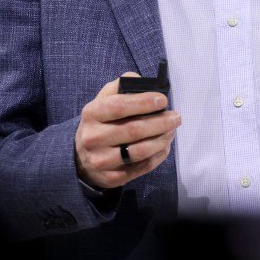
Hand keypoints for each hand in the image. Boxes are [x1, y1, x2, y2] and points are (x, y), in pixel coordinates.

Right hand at [74, 72, 181, 189]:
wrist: (83, 156)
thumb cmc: (101, 121)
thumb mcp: (104, 100)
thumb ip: (122, 86)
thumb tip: (143, 82)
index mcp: (92, 113)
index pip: (119, 106)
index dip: (143, 103)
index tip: (163, 100)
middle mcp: (93, 138)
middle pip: (133, 130)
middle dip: (160, 123)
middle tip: (176, 117)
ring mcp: (101, 160)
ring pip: (139, 151)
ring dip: (162, 140)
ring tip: (171, 131)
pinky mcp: (111, 177)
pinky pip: (141, 167)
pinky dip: (157, 156)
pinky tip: (164, 146)